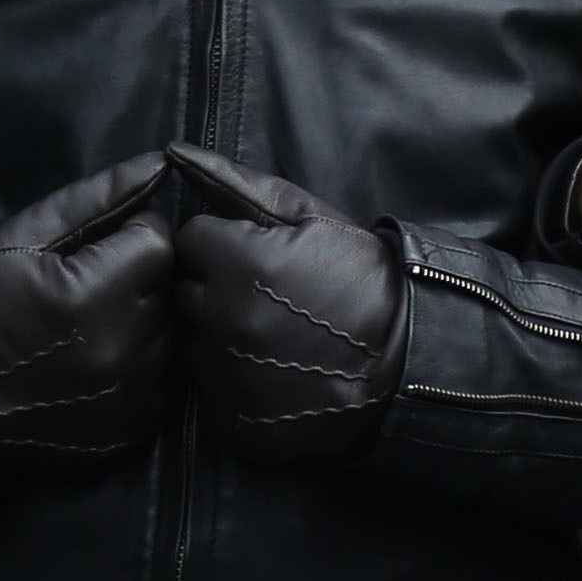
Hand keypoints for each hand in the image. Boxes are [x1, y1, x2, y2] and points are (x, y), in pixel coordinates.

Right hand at [0, 155, 179, 474]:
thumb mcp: (25, 236)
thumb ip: (98, 197)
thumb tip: (160, 164)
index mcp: (93, 296)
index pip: (158, 241)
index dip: (130, 233)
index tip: (95, 245)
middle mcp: (122, 351)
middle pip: (168, 287)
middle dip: (137, 276)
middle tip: (87, 284)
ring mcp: (130, 397)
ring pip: (168, 333)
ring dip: (141, 320)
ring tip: (89, 324)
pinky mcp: (131, 430)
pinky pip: (160, 380)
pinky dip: (137, 364)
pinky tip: (93, 359)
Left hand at [167, 147, 405, 465]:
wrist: (408, 363)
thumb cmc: (361, 278)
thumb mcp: (307, 216)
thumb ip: (233, 182)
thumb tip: (173, 153)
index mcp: (235, 264)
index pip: (189, 241)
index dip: (223, 245)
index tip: (258, 258)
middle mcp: (219, 323)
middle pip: (184, 293)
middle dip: (215, 288)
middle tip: (267, 297)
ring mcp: (224, 380)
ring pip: (192, 345)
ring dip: (219, 336)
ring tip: (274, 336)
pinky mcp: (231, 426)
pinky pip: (209, 395)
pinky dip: (232, 385)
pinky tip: (272, 375)